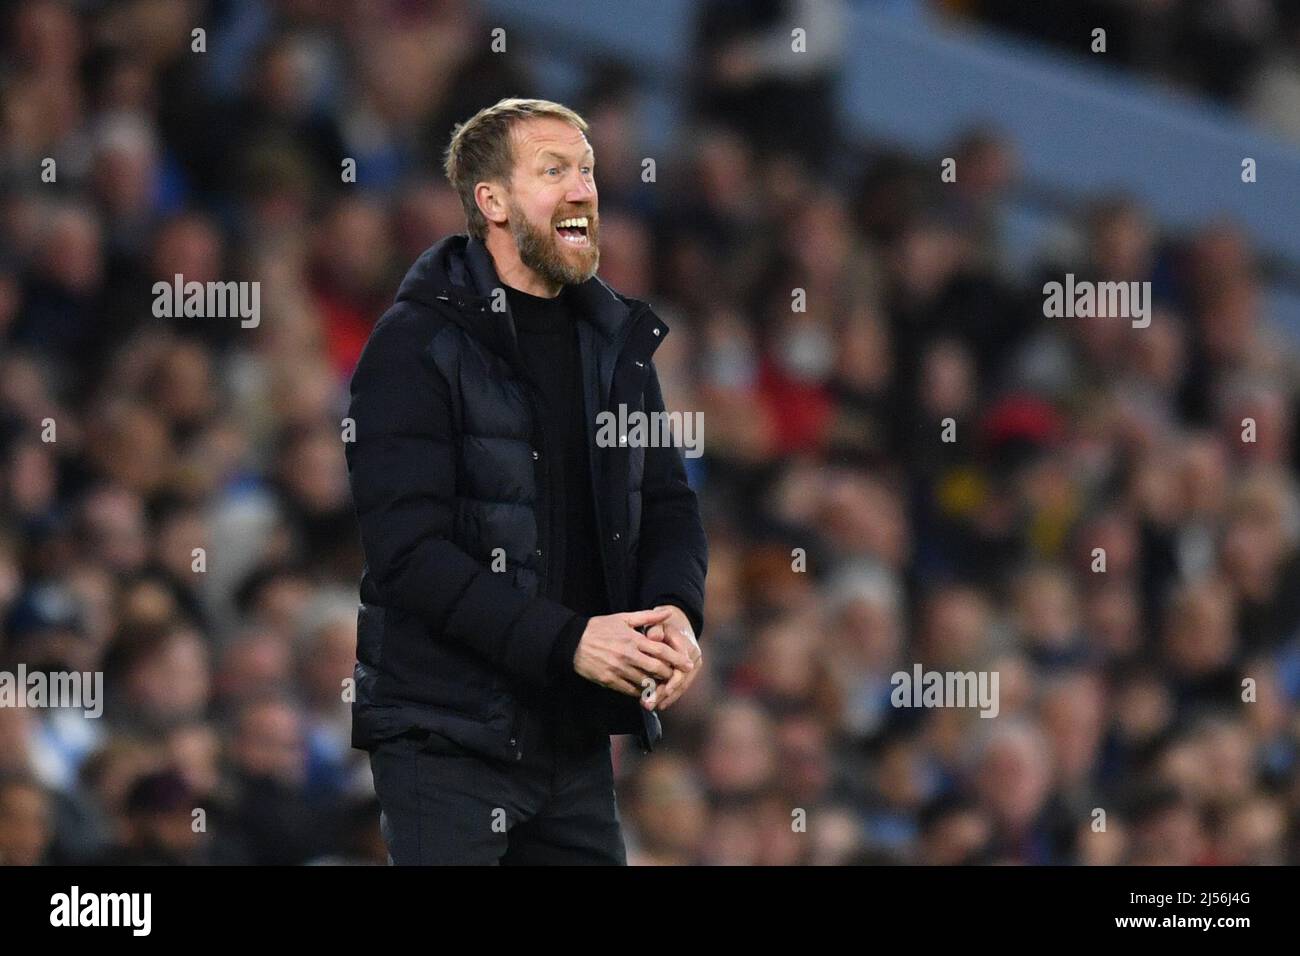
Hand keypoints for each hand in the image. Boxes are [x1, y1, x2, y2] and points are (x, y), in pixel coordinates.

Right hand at [573, 608, 695, 701]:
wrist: (572, 642)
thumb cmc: (600, 628)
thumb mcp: (623, 619)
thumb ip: (647, 617)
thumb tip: (668, 612)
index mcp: (633, 639)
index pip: (661, 650)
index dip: (677, 659)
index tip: (689, 665)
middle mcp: (628, 655)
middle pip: (656, 669)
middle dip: (669, 675)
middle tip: (677, 677)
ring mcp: (618, 669)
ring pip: (645, 682)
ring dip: (656, 685)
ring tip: (663, 686)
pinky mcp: (609, 680)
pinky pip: (630, 690)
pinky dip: (640, 692)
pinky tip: (645, 691)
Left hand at [643, 605, 701, 710]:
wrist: (676, 622)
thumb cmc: (662, 624)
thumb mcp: (658, 623)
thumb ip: (655, 629)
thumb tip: (653, 637)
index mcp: (686, 644)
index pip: (681, 667)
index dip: (672, 681)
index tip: (661, 692)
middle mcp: (693, 656)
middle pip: (681, 680)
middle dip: (665, 694)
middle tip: (649, 704)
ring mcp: (693, 665)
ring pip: (681, 685)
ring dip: (666, 698)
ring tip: (650, 706)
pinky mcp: (688, 672)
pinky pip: (680, 685)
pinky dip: (669, 695)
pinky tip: (658, 704)